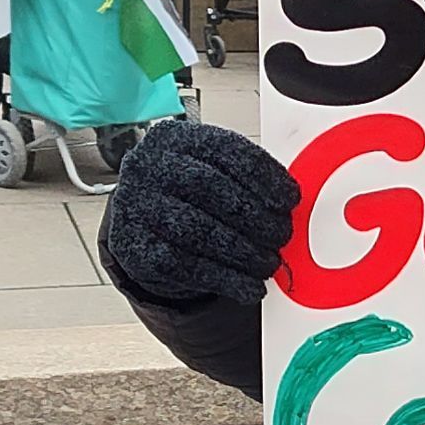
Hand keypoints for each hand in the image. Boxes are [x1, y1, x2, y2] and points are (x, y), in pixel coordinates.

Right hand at [105, 119, 299, 306]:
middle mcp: (149, 165)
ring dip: (243, 253)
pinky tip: (250, 287)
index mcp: (175, 138)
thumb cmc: (188, 194)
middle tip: (283, 236)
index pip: (225, 150)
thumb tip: (290, 209)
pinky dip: (225, 279)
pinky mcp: (133, 246)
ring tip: (269, 264)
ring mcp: (136, 205)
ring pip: (198, 230)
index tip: (291, 200)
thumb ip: (246, 182)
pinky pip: (185, 265)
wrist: (141, 222)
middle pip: (210, 188)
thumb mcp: (212, 172)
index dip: (263, 176)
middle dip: (254, 216)